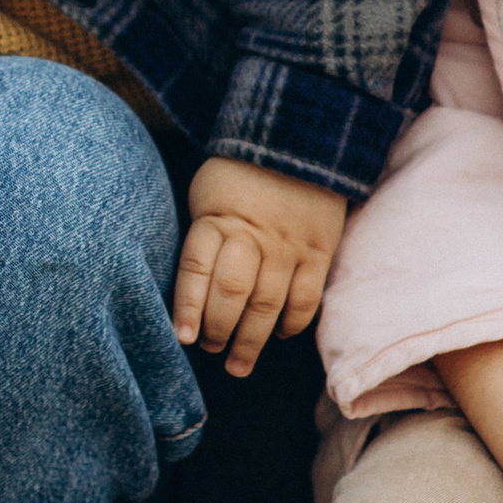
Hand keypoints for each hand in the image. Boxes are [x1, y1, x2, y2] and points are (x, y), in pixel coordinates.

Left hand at [173, 161, 345, 379]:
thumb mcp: (207, 193)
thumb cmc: (239, 175)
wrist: (299, 140)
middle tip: (211, 348)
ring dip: (250, 341)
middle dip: (218, 330)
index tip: (182, 337)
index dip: (187, 308)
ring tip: (237, 362)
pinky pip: (306, 298)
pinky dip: (291, 323)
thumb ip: (202, 236)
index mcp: (217, 218)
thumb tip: (189, 291)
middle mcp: (252, 234)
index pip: (196, 269)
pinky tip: (278, 334)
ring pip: (267, 304)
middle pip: (232, 293)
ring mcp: (288, 245)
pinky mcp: (319, 250)